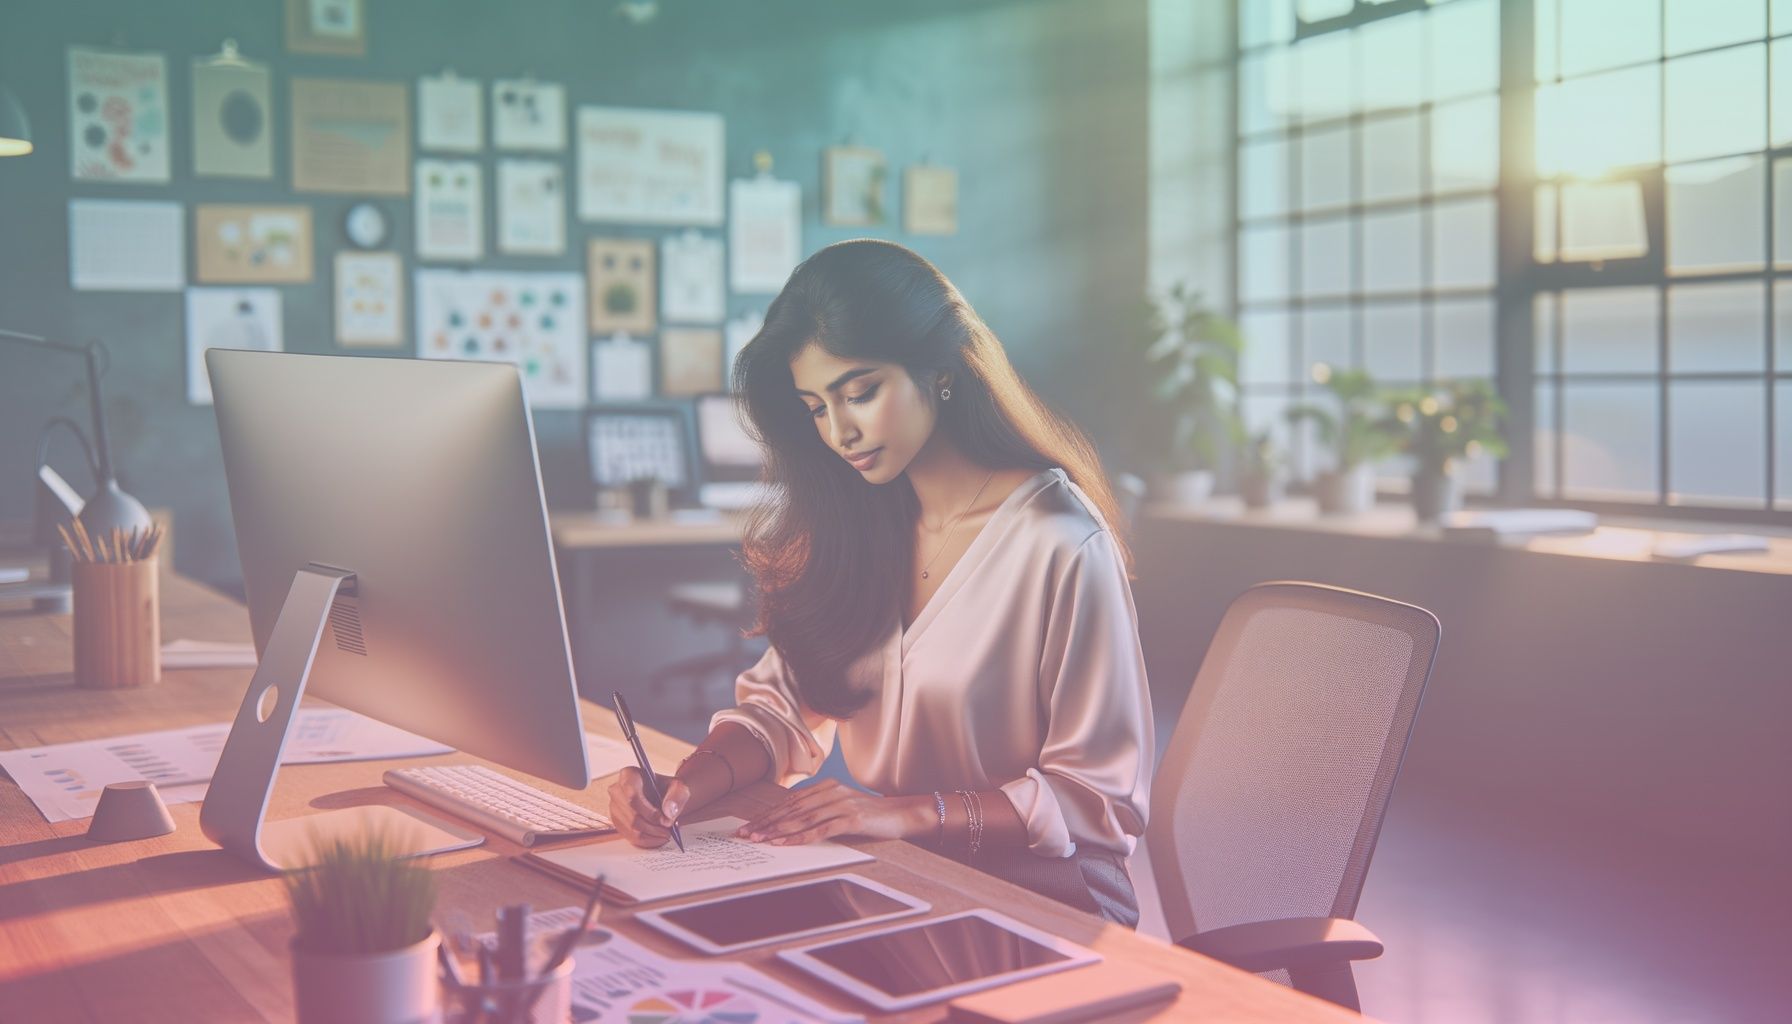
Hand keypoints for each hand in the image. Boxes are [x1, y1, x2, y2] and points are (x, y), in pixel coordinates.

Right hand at [607, 767, 689, 847]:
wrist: (664, 798)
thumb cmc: (669, 790)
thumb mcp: (679, 787)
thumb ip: (677, 796)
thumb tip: (668, 812)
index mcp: (629, 775)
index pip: (632, 795)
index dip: (649, 811)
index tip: (665, 819)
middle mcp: (617, 790)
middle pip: (633, 815)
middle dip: (654, 826)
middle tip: (669, 828)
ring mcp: (614, 807)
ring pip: (632, 828)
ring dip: (652, 834)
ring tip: (666, 832)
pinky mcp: (617, 822)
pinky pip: (630, 836)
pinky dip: (647, 840)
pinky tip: (658, 837)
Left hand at [735, 780, 928, 845]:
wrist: (904, 814)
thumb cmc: (873, 816)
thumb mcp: (844, 808)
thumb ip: (822, 811)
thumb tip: (792, 824)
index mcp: (828, 786)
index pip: (791, 802)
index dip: (768, 814)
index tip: (749, 826)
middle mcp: (832, 792)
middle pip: (792, 809)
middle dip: (766, 822)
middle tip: (746, 834)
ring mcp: (842, 804)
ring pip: (803, 818)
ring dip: (778, 830)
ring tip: (759, 839)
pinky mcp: (852, 818)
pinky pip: (821, 829)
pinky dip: (801, 837)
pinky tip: (786, 844)